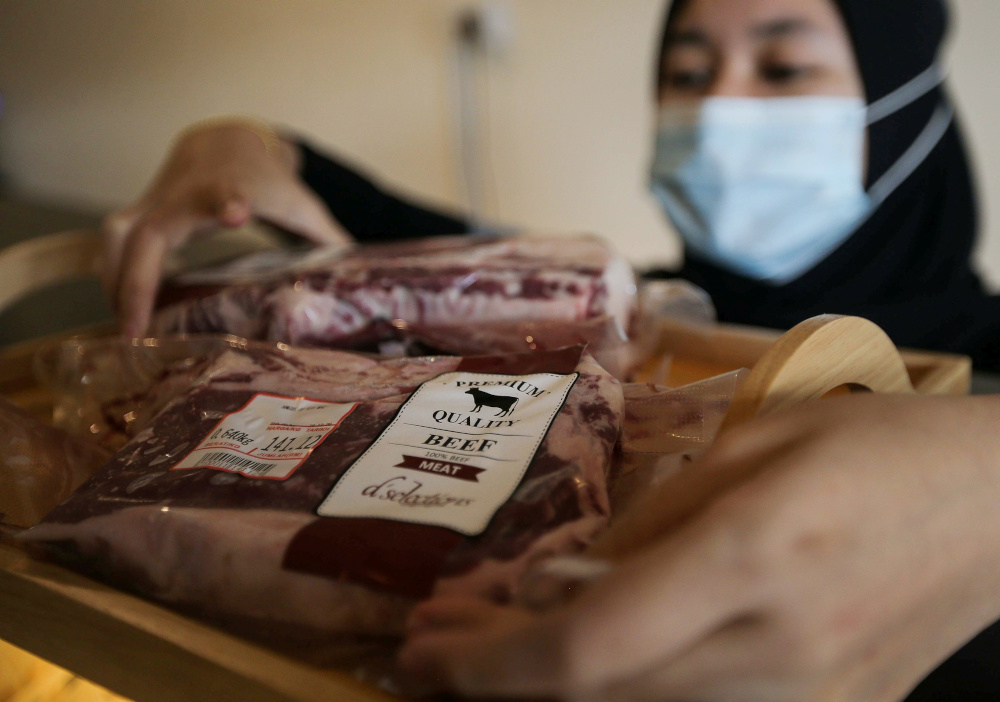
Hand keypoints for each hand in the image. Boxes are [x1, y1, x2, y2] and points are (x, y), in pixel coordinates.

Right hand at [102, 120, 351, 336]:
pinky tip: (121, 311)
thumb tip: (361, 274)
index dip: (229, 201)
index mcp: (234, 188)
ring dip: (115, 282)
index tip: (236, 212)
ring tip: (126, 328)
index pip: (228, 190)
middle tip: (136, 329)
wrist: (229, 140)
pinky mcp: (141, 210)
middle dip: (138, 278)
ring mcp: (157, 199)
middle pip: (149, 230)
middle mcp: (186, 193)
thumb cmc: (270, 180)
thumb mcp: (303, 206)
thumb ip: (328, 240)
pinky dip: (114, 276)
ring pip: (117, 235)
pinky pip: (114, 242)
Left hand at [400, 394, 999, 700]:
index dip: (490, 662)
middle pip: (597, 698)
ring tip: (490, 653)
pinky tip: (584, 663)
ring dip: (548, 692)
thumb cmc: (873, 446)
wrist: (996, 506)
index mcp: (753, 557)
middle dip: (494, 680)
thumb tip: (560, 580)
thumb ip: (650, 521)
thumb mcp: (748, 445)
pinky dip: (622, 695)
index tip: (430, 642)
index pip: (588, 647)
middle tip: (432, 647)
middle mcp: (776, 652)